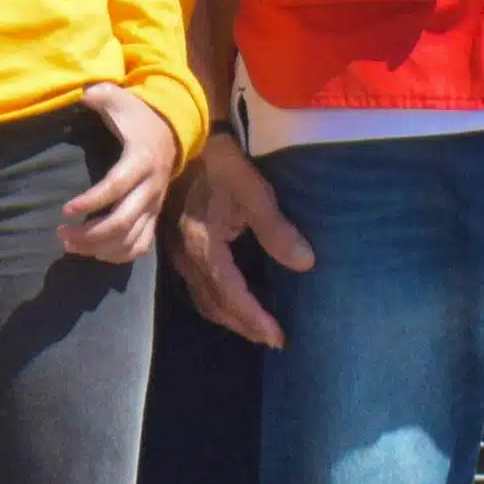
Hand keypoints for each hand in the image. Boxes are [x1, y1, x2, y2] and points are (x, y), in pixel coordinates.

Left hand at [59, 83, 179, 263]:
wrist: (171, 133)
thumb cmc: (138, 118)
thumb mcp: (123, 101)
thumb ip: (104, 96)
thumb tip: (86, 93)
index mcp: (141, 161)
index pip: (117, 187)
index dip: (91, 201)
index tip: (65, 210)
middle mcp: (151, 187)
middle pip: (123, 221)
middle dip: (89, 233)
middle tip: (61, 233)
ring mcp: (153, 205)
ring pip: (130, 239)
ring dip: (98, 248)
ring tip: (69, 242)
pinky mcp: (153, 215)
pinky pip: (140, 246)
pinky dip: (117, 255)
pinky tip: (93, 252)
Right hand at [172, 138, 314, 347]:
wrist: (185, 143)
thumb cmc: (224, 166)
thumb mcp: (254, 193)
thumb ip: (278, 230)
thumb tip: (305, 264)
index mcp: (203, 247)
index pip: (232, 295)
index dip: (255, 319)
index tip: (278, 337)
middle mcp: (186, 257)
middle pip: (214, 305)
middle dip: (244, 325)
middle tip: (272, 340)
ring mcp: (177, 253)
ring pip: (202, 298)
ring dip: (230, 317)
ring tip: (257, 329)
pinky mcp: (178, 246)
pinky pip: (197, 285)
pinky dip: (217, 301)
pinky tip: (233, 302)